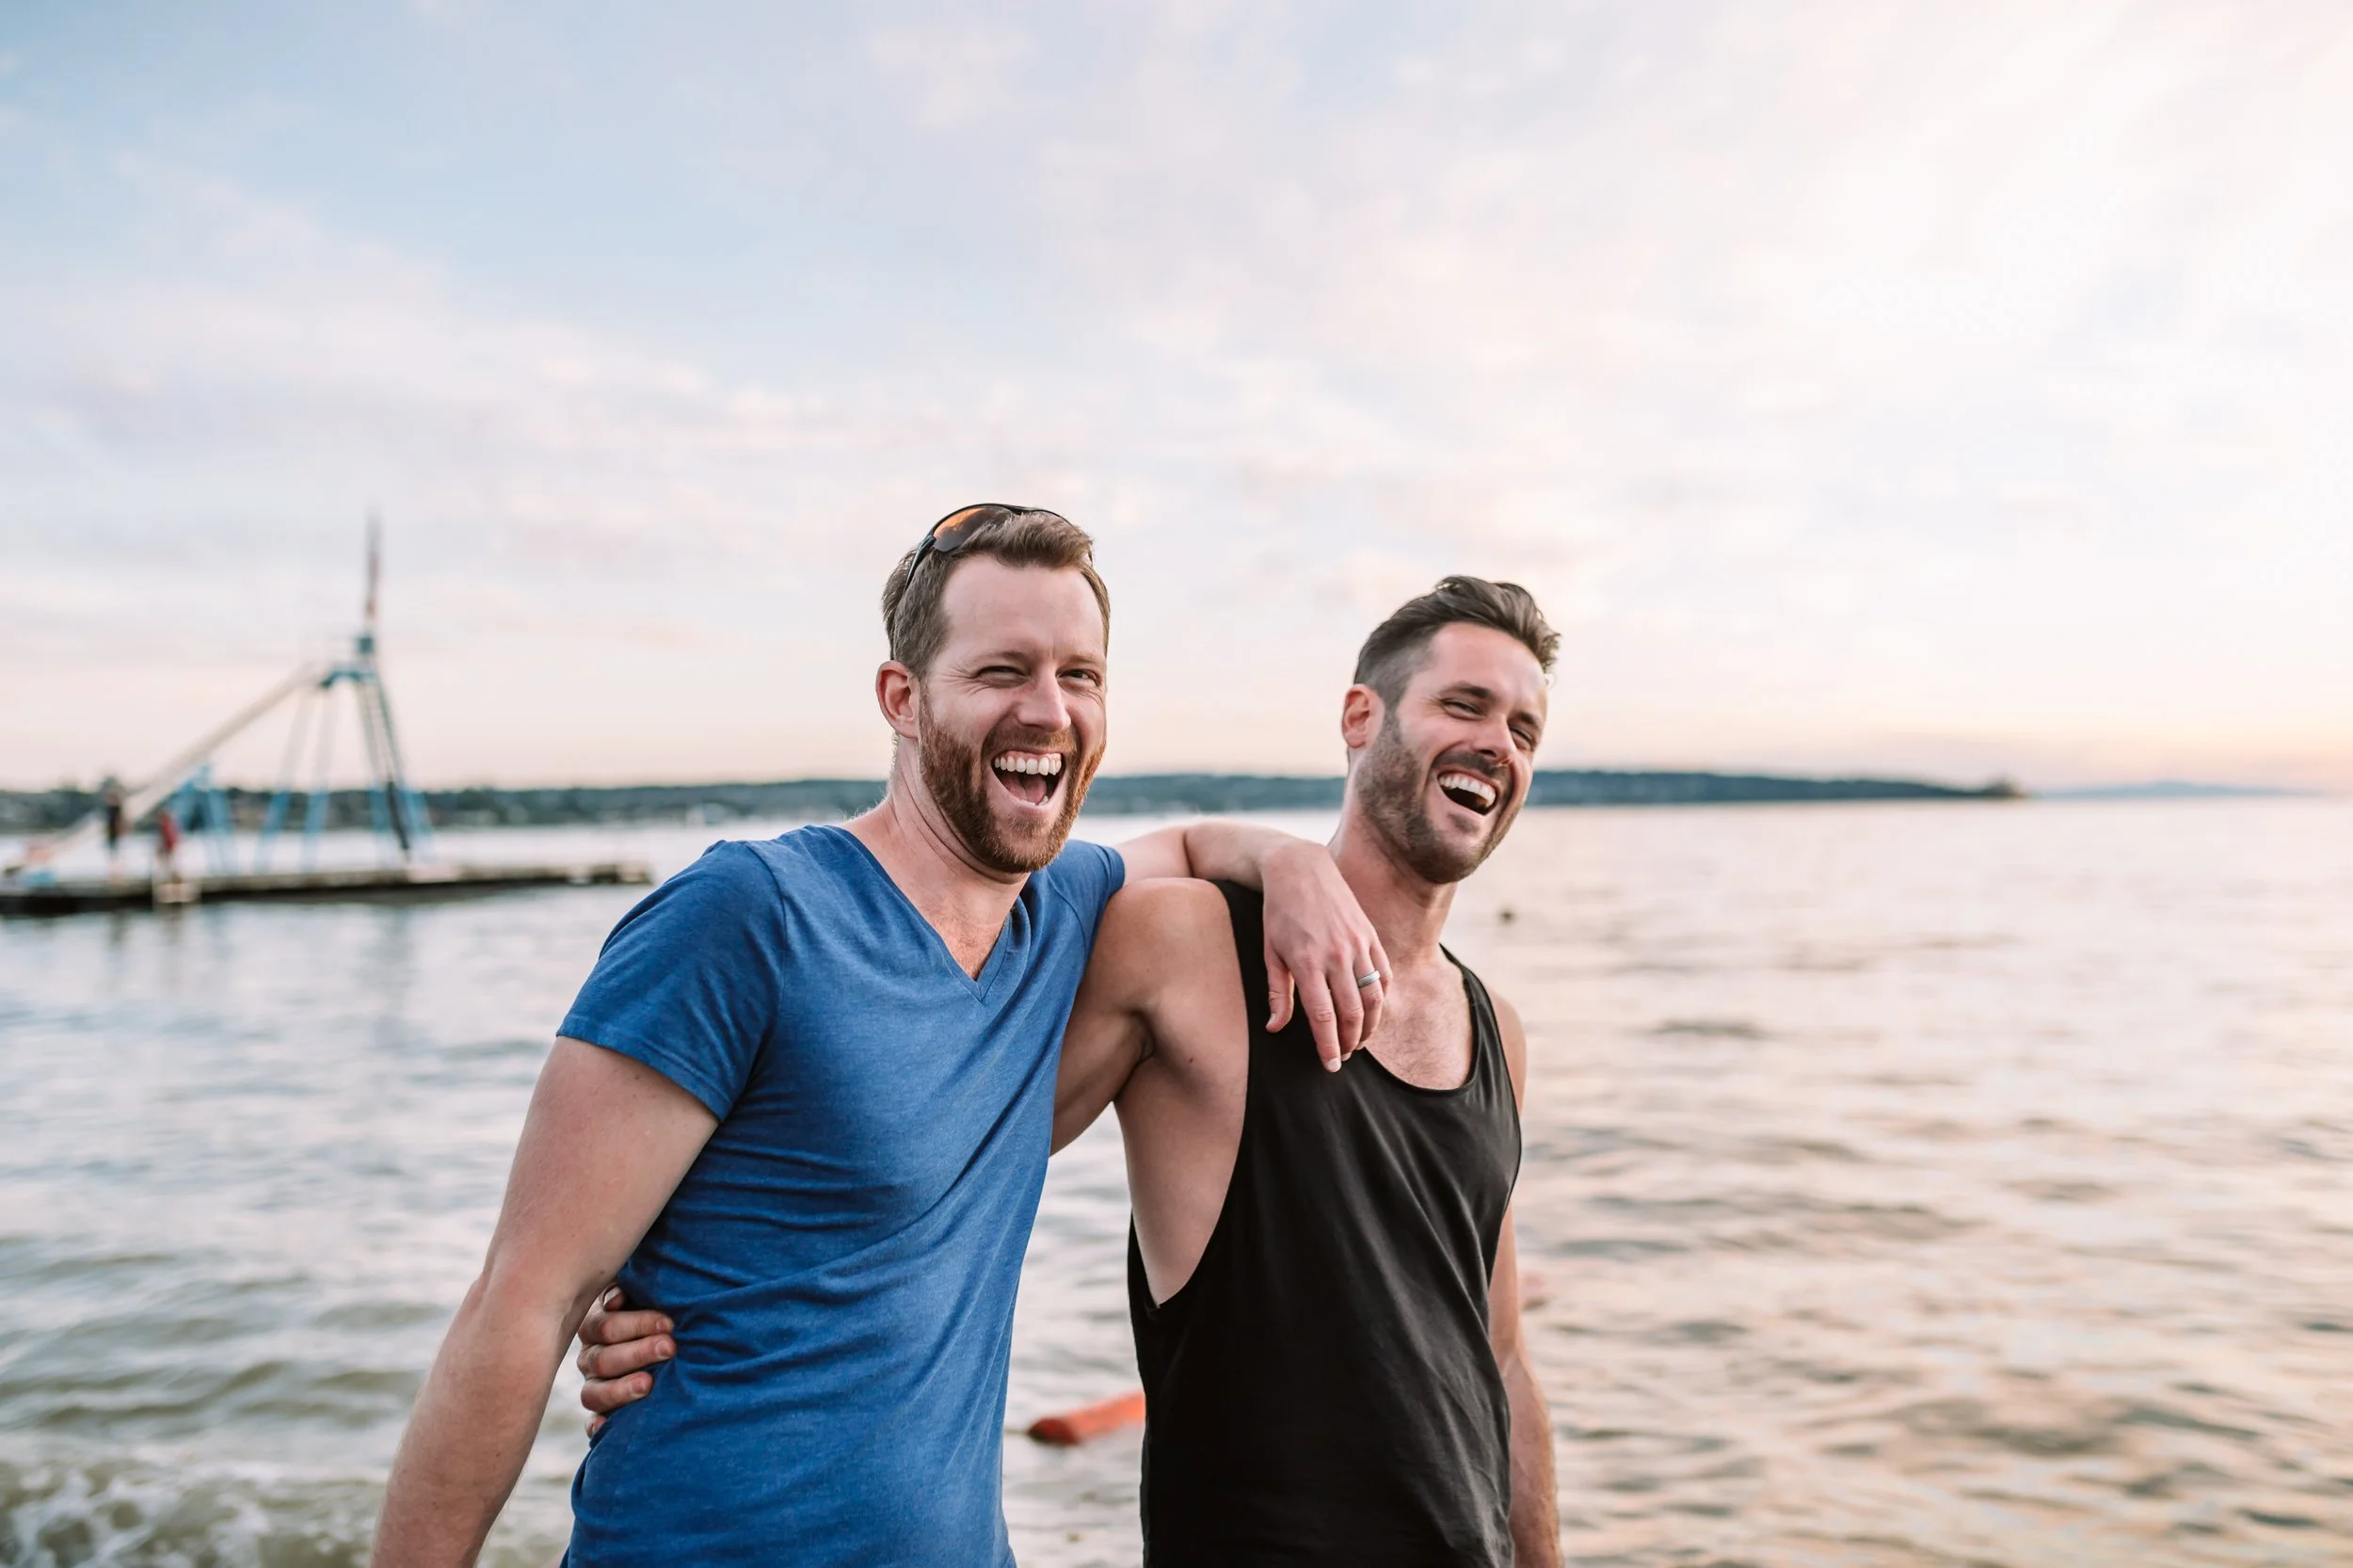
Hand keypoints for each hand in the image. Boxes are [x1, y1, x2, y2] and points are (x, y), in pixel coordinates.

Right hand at [576, 1287, 674, 1434]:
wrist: (671, 1337)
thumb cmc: (657, 1307)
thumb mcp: (643, 1292)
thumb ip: (628, 1288)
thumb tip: (614, 1301)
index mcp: (596, 1325)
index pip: (606, 1326)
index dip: (636, 1324)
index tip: (668, 1324)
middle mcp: (590, 1357)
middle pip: (603, 1359)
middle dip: (639, 1352)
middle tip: (669, 1348)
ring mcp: (594, 1385)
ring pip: (594, 1392)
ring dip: (621, 1389)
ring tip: (648, 1384)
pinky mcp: (601, 1411)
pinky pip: (592, 1421)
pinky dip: (597, 1425)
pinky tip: (605, 1427)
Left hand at [1259, 841, 1388, 1069]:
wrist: (1300, 869)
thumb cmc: (1278, 913)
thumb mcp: (1270, 953)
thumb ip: (1276, 993)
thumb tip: (1275, 1028)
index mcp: (1307, 962)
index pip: (1322, 1017)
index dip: (1328, 1046)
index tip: (1331, 1065)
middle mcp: (1336, 955)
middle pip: (1352, 1013)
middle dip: (1350, 1041)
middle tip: (1344, 1055)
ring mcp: (1357, 944)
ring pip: (1374, 998)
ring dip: (1369, 1025)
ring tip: (1359, 1039)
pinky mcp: (1370, 936)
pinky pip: (1384, 975)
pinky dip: (1382, 998)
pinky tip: (1372, 1010)